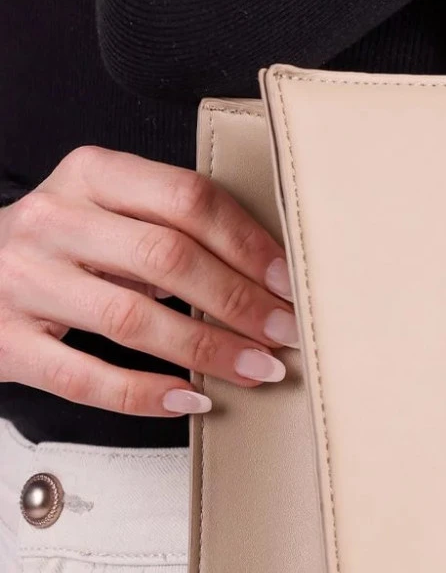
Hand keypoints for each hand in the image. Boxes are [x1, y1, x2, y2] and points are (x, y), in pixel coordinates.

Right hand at [0, 147, 299, 416]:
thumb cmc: (60, 245)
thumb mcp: (106, 212)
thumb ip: (168, 227)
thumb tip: (266, 276)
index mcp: (90, 174)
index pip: (187, 199)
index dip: (248, 244)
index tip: (289, 282)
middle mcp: (53, 220)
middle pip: (167, 257)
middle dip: (239, 301)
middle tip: (284, 332)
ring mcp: (23, 280)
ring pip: (132, 319)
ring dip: (206, 349)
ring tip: (256, 369)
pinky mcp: (6, 342)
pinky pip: (85, 377)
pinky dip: (145, 394)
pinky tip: (189, 398)